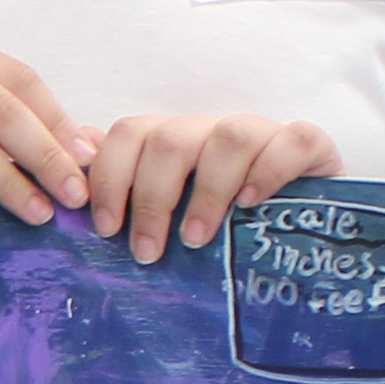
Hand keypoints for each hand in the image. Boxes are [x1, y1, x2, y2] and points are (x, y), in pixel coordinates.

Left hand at [78, 112, 339, 262]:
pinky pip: (292, 141)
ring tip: (196, 239)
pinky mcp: (309, 146)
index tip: (106, 228)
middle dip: (152, 197)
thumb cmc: (227, 229)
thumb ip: (128, 187)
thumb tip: (76, 157)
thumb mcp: (173, 216)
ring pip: (228, 136)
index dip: (111, 177)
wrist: (306, 230)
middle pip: (171, 139)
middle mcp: (213, 131)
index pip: (130, 133)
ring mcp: (263, 134)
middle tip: (148, 252)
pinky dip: (268, 171)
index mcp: (175, 141)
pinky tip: (250, 204)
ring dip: (206, 191)